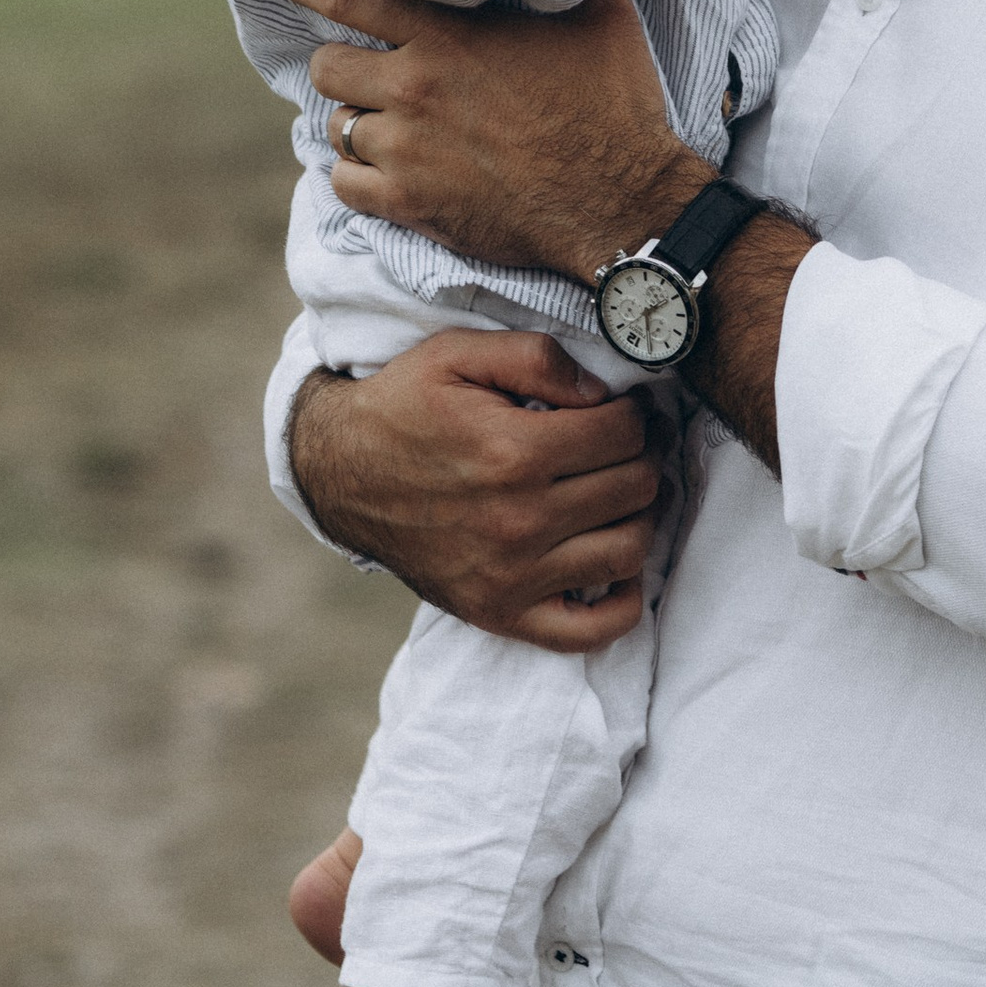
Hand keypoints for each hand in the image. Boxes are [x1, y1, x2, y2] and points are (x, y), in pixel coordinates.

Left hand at [287, 0, 709, 289]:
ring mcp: (406, 151)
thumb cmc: (613, 102)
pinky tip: (383, 168)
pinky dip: (356, 175)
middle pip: (326, 66)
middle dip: (340, 62)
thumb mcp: (599, 14)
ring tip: (385, 122)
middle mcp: (414, 88)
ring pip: (336, 127)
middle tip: (365, 67)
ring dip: (356, 121)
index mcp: (448, 35)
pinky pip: (343, 185)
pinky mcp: (409, 205)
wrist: (618, 201)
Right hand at [287, 328, 662, 645]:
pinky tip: (610, 560)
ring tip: (621, 492)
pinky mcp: (500, 614)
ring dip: (641, 516)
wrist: (340, 475)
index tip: (628, 409)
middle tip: (631, 444)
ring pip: (629, 552)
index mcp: (514, 453)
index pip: (624, 434)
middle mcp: (519, 522)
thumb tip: (604, 393)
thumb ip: (537, 357)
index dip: (637, 414)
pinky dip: (621, 602)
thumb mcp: (457, 354)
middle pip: (635, 489)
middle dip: (645, 456)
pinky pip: (590, 632)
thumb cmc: (403, 407)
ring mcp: (512, 577)